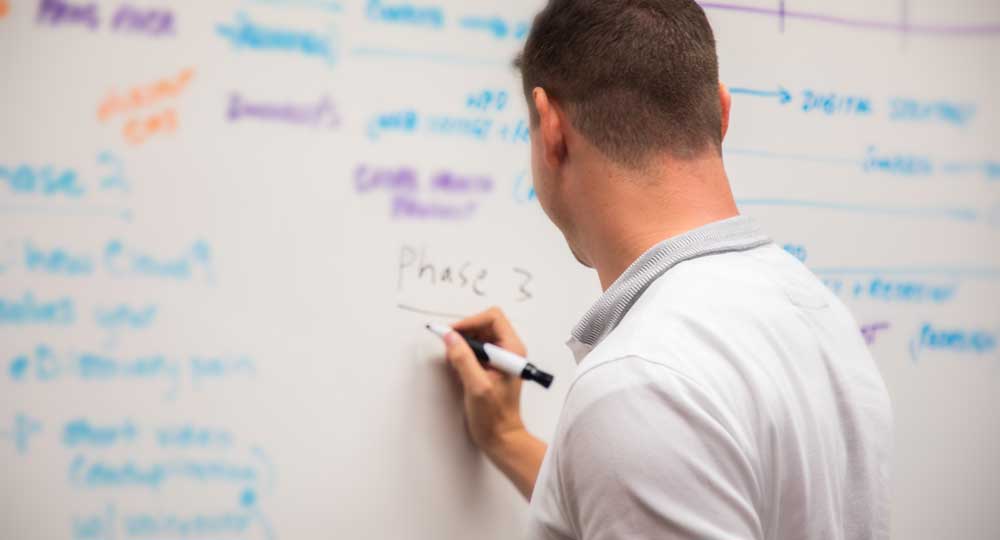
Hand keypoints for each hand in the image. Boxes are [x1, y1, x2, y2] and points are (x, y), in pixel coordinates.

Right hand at [443, 307, 526, 453]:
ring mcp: (500, 359)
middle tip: (449, 345)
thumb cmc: (495, 417)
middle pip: (485, 324)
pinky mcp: (491, 367)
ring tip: (453, 360)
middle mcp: (509, 351)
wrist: (501, 437)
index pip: (493, 318)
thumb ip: (463, 359)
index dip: (470, 322)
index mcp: (512, 351)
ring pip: (479, 336)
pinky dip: (463, 354)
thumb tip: (450, 338)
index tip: (453, 333)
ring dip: (463, 344)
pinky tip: (458, 368)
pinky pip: (476, 350)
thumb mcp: (476, 387)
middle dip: (465, 332)